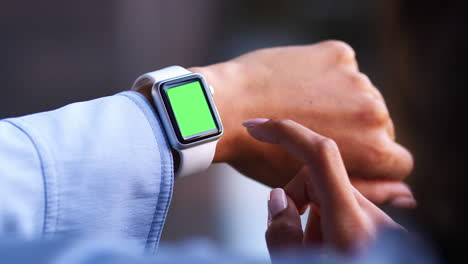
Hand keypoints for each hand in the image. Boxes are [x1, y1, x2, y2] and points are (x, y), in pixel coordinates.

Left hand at [191, 41, 413, 204]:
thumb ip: (365, 188)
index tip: (348, 156)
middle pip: (381, 126)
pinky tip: (297, 85)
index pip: (399, 161)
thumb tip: (406, 195)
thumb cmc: (263, 156)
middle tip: (318, 131)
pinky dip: (327, 76)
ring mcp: (356, 79)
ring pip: (362, 96)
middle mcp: (374, 112)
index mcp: (373, 149)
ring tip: (303, 107)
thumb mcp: (315, 184)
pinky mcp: (338, 54)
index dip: (373, 162)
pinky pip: (344, 69)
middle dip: (357, 131)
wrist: (227, 109)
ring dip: (343, 102)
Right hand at [243, 119, 402, 252]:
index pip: (319, 153)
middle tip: (289, 233)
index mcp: (350, 222)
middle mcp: (370, 214)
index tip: (256, 127)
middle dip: (294, 198)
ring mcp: (378, 220)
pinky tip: (327, 249)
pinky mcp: (380, 226)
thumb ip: (281, 234)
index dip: (285, 131)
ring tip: (312, 251)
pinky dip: (326, 223)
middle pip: (317, 178)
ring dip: (311, 216)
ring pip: (329, 195)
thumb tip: (278, 199)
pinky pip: (343, 209)